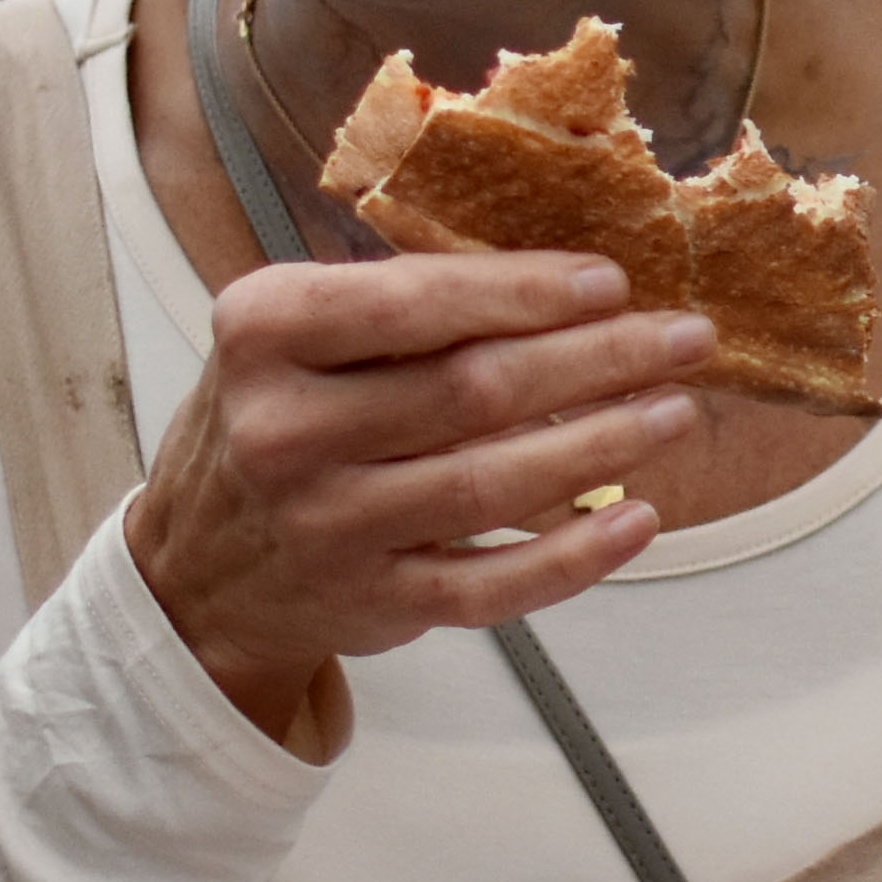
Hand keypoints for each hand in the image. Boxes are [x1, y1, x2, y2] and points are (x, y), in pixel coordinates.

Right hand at [121, 253, 706, 739]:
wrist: (197, 565)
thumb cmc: (278, 418)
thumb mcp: (295, 335)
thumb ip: (399, 301)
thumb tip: (568, 281)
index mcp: (266, 333)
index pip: (413, 303)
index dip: (524, 292)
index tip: (611, 282)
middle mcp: (287, 431)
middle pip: (473, 390)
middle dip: (598, 359)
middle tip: (684, 339)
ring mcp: (329, 525)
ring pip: (492, 484)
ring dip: (603, 444)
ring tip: (675, 411)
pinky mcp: (372, 600)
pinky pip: (491, 586)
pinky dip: (573, 558)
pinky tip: (637, 518)